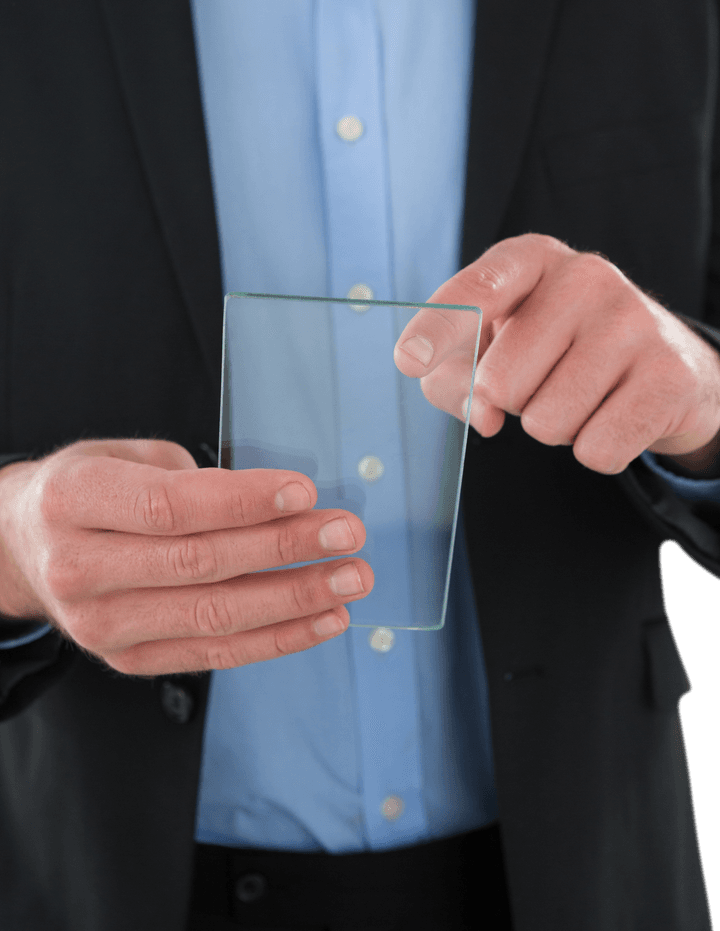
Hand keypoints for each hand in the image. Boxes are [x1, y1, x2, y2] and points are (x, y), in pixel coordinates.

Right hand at [0, 439, 371, 674]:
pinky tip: (323, 618)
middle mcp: (80, 568)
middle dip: (284, 549)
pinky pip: (214, 654)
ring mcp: (101, 625)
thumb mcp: (122, 454)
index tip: (305, 492)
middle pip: (200, 564)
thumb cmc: (87, 491)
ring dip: (294, 599)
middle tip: (346, 533)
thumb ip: (191, 477)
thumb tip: (277, 504)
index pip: (171, 508)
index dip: (243, 502)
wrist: (24, 547)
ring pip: (213, 616)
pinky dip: (277, 638)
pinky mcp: (128, 660)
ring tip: (351, 579)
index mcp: (75, 501)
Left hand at [394, 233, 719, 475]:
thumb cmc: (559, 351)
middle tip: (545, 379)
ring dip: (555, 427)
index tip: (410, 359)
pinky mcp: (669, 373)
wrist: (664, 365)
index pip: (476, 291)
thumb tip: (484, 414)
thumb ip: (457, 377)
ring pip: (547, 423)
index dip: (438, 329)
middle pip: (501, 382)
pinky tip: (615, 414)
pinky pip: (597, 450)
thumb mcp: (497, 346)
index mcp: (531, 258)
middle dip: (512, 402)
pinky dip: (597, 449)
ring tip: (582, 395)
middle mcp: (585, 276)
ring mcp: (633, 320)